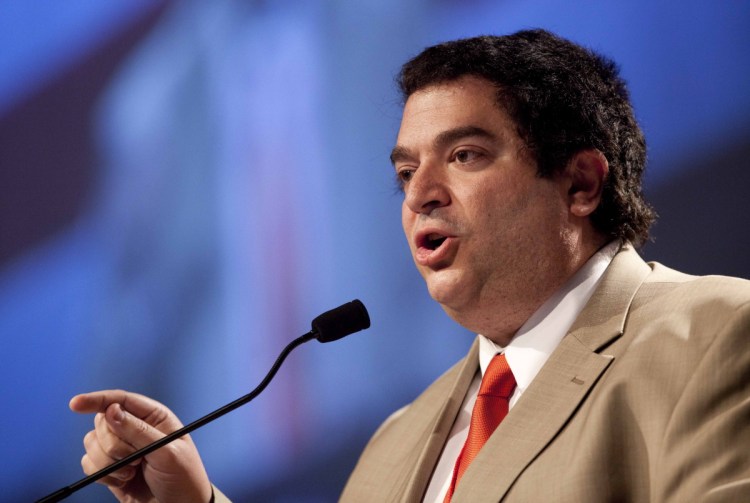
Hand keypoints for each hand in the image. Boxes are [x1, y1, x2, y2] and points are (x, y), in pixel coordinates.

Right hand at [69, 390, 212, 502]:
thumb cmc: (183, 477)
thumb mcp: (167, 452)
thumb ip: (138, 431)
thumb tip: (111, 410)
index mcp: (153, 417)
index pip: (121, 399)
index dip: (97, 399)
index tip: (76, 404)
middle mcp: (134, 428)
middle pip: (101, 422)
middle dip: (113, 444)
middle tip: (136, 459)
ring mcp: (121, 449)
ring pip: (91, 442)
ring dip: (107, 461)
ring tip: (132, 472)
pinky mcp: (110, 468)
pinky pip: (88, 463)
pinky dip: (101, 473)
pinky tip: (122, 480)